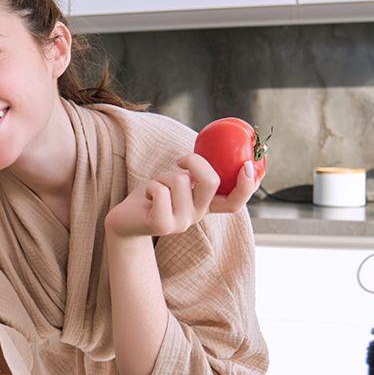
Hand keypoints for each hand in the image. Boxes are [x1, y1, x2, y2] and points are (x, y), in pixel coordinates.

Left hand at [105, 155, 259, 238]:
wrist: (125, 219)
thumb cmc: (153, 195)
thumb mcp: (178, 182)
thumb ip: (195, 175)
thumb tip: (213, 150)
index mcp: (205, 206)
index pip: (235, 201)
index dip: (247, 185)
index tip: (248, 165)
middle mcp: (197, 216)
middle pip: (211, 182)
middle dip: (195, 161)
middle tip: (179, 160)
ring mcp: (181, 223)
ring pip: (180, 180)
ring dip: (163, 176)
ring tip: (156, 187)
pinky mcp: (162, 224)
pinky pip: (160, 190)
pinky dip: (151, 185)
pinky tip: (147, 197)